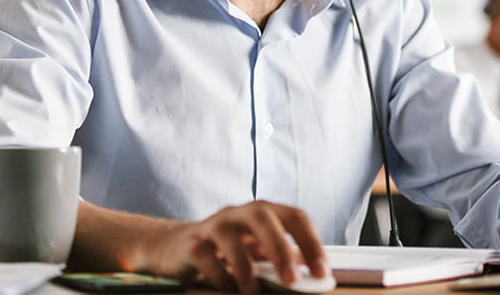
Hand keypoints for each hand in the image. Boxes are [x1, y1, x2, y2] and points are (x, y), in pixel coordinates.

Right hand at [143, 201, 327, 292]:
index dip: (311, 242)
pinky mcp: (190, 243)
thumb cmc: (229, 248)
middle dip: (280, 249)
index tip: (321, 271)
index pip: (295, 217)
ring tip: (253, 291)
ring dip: (245, 266)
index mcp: (265, 212)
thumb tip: (315, 273)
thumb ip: (285, 256)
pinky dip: (218, 275)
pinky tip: (228, 289)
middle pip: (263, 218)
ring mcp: (213, 225)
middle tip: (291, 281)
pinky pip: (204, 255)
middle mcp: (240, 212)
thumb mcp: (261, 250)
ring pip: (229, 234)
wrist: (178, 247)